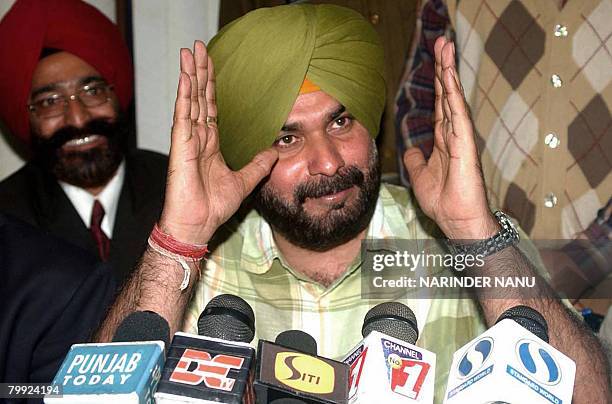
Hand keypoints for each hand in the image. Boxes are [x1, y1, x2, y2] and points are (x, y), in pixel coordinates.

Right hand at [159, 41, 278, 243]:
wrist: (197, 226)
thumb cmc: (213, 207)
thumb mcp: (244, 181)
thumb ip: (258, 165)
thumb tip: (274, 151)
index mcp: (210, 143)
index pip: (211, 107)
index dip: (211, 85)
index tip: (211, 64)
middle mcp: (197, 137)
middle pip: (199, 97)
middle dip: (199, 72)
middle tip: (198, 47)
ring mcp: (187, 140)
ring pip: (190, 101)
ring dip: (190, 76)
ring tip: (189, 52)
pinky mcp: (180, 147)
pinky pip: (183, 117)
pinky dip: (184, 96)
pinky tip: (186, 78)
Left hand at [403, 36, 497, 239]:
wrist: (456, 221)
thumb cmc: (443, 201)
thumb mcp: (420, 176)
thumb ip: (416, 160)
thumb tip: (412, 149)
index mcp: (444, 139)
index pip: (439, 104)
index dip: (436, 82)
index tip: (435, 60)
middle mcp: (454, 134)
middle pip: (447, 94)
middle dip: (444, 68)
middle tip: (442, 42)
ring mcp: (461, 138)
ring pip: (454, 98)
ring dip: (448, 73)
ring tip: (445, 48)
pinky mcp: (465, 145)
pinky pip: (458, 114)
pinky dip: (452, 94)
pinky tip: (448, 77)